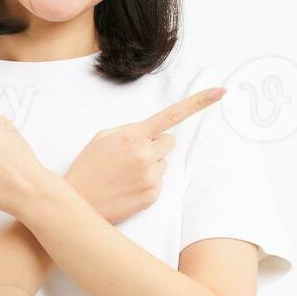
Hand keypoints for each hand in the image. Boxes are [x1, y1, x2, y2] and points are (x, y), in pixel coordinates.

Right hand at [65, 86, 225, 224]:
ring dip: (150, 167)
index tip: (219, 91)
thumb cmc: (88, 167)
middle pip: (169, 142)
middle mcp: (145, 154)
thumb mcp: (102, 138)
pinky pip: (159, 183)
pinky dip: (147, 185)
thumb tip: (152, 132)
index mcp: (132, 135)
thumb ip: (130, 131)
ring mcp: (150, 176)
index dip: (198, 102)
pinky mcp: (151, 196)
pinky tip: (127, 188)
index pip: (171, 115)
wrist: (77, 204)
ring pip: (163, 164)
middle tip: (131, 157)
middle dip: (156, 146)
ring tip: (125, 175)